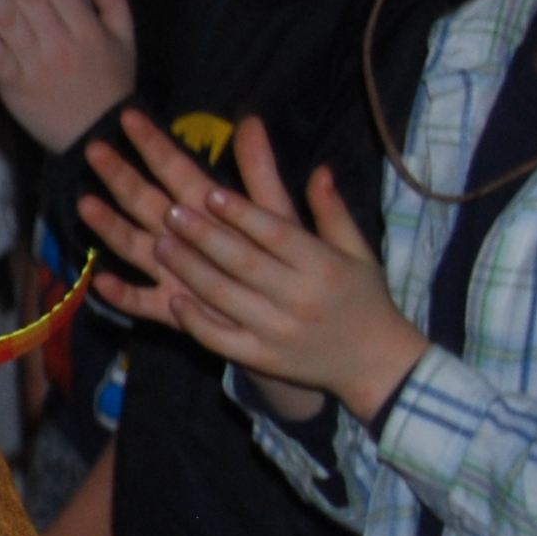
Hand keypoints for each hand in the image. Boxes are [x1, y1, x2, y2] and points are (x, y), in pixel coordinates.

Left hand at [79, 111, 422, 421]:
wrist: (376, 364)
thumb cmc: (364, 298)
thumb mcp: (358, 253)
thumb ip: (333, 213)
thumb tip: (320, 170)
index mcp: (324, 267)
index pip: (277, 236)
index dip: (242, 214)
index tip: (210, 192)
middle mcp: (300, 299)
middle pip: (243, 263)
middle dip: (204, 236)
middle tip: (171, 211)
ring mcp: (278, 332)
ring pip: (224, 299)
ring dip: (189, 271)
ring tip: (160, 244)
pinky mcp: (263, 359)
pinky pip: (221, 340)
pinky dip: (196, 322)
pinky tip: (174, 300)